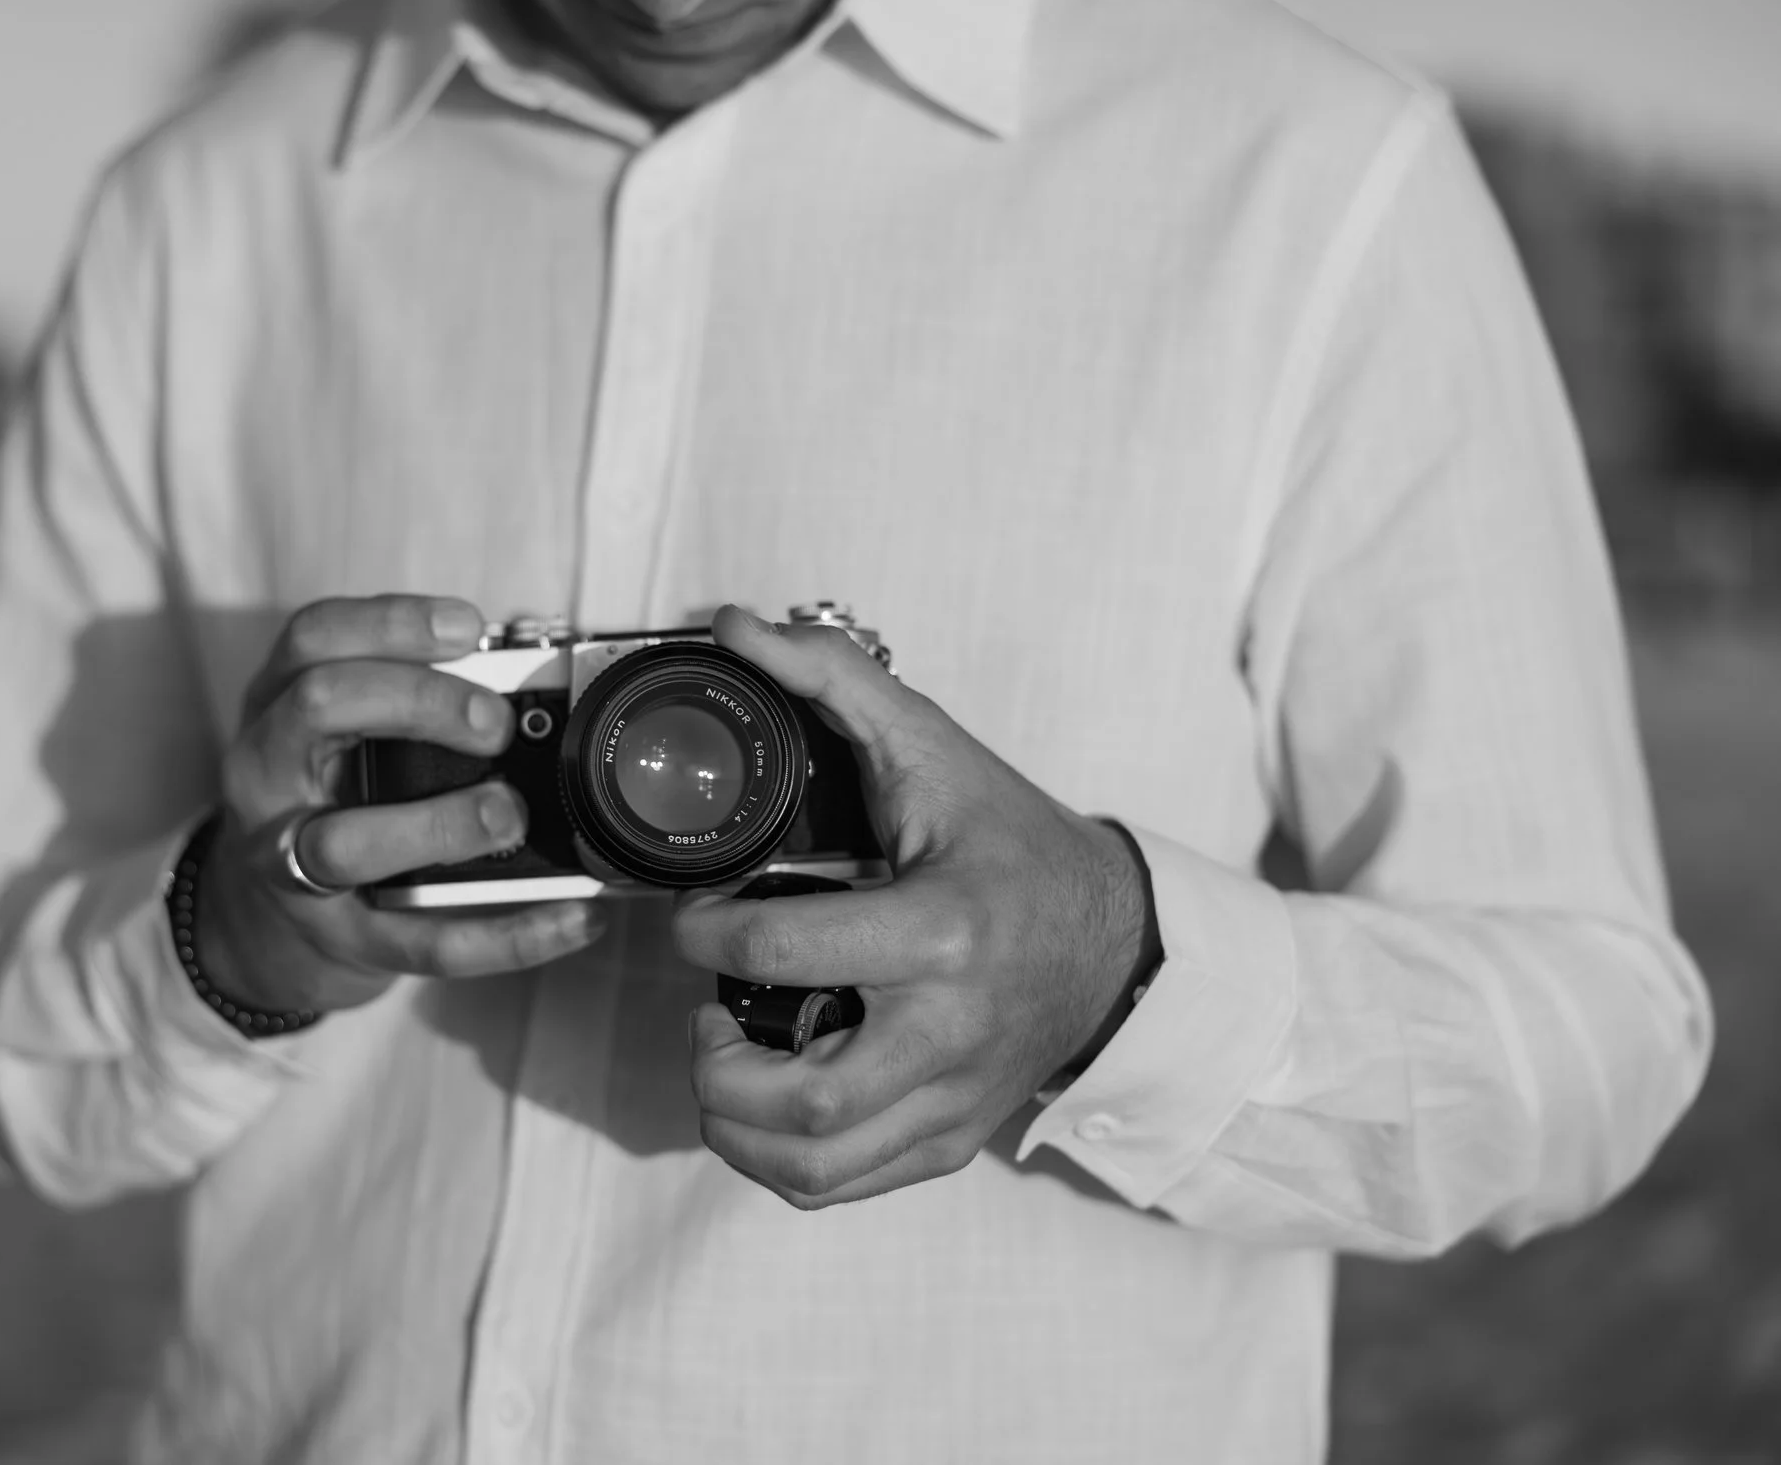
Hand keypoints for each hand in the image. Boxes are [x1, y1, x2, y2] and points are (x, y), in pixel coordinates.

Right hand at [192, 593, 605, 1016]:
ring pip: (346, 842)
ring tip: (510, 814)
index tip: (469, 628)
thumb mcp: (339, 732)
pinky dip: (509, 936)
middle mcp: (267, 773)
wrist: (265, 918)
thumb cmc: (326, 798)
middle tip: (494, 724)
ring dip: (439, 825)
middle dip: (418, 700)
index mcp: (277, 705)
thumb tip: (534, 678)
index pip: (313, 637)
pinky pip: (423, 942)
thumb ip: (409, 699)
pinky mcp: (340, 939)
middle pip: (319, 706)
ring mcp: (289, 863)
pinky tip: (576, 919)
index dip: (392, 623)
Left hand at [673, 606, 1150, 1207]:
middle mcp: (950, 1029)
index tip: (691, 913)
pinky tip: (765, 1098)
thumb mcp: (932, 746)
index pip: (776, 946)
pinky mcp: (953, 1138)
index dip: (699, 928)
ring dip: (734, 1122)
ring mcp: (954, 1096)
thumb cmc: (1011, 842)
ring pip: (810, 1163)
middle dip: (711, 1060)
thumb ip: (833, 677)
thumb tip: (736, 623)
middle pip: (796, 1099)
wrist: (1118, 938)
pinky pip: (841, 1185)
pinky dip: (778, 1160)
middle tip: (704, 1003)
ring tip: (729, 1054)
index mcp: (940, 929)